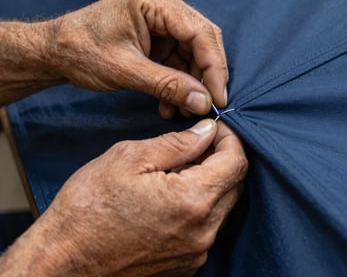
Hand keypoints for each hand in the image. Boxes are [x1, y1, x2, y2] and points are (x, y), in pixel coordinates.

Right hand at [0, 120, 246, 276]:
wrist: (64, 260)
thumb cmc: (89, 206)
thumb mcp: (130, 158)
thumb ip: (177, 143)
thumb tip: (207, 131)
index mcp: (192, 199)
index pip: (236, 161)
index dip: (230, 138)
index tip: (214, 128)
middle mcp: (202, 230)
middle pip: (235, 184)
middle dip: (222, 158)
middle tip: (197, 144)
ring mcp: (196, 251)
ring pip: (223, 205)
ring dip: (212, 181)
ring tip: (181, 169)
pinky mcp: (186, 263)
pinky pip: (208, 226)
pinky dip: (200, 204)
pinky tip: (173, 195)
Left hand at [50, 0, 227, 117]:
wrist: (55, 51)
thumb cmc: (81, 52)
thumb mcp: (126, 71)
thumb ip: (168, 86)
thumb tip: (203, 102)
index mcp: (155, 0)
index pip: (200, 33)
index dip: (214, 68)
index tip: (218, 98)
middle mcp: (163, 4)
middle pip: (201, 41)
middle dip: (205, 76)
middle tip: (206, 105)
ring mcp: (161, 19)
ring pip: (192, 53)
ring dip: (191, 83)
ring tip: (183, 110)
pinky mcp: (157, 34)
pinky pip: (178, 59)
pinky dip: (178, 82)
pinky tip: (171, 103)